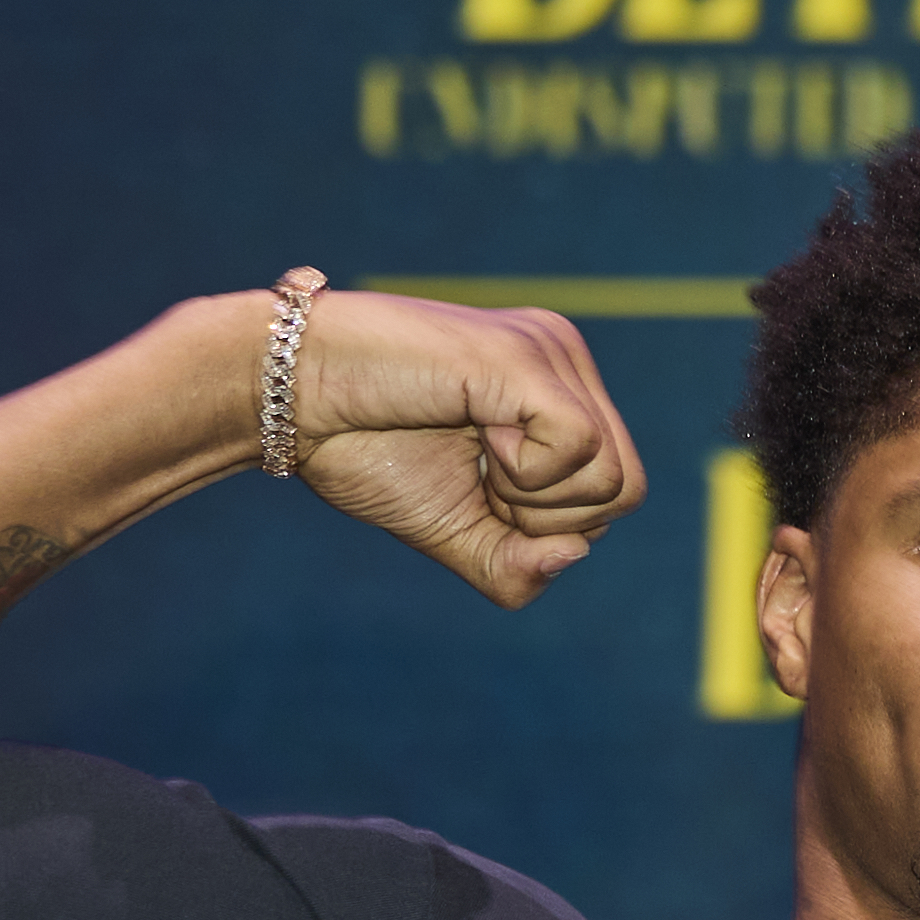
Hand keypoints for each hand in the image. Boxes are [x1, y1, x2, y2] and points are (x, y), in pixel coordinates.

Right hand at [266, 287, 640, 605]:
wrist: (291, 400)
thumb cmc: (364, 451)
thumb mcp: (456, 533)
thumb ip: (518, 567)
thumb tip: (577, 555)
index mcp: (559, 392)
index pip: (616, 492)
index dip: (547, 526)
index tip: (479, 488)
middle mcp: (566, 360)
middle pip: (627, 491)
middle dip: (547, 520)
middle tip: (479, 474)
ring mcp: (552, 352)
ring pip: (614, 479)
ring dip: (534, 499)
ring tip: (476, 450)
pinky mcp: (529, 357)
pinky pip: (582, 451)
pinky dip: (526, 473)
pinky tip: (478, 432)